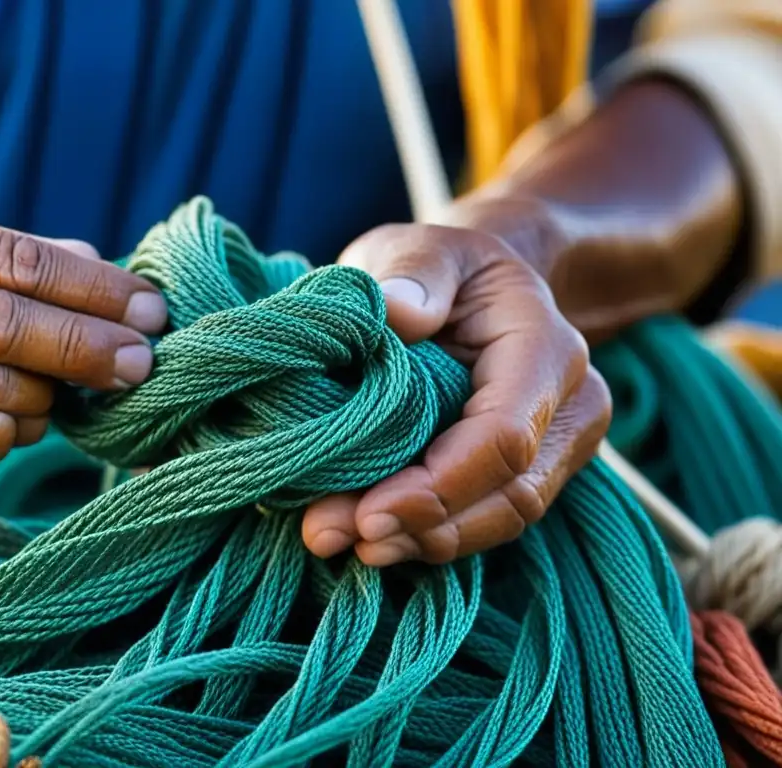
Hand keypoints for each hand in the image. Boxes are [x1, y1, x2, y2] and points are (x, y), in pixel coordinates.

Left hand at [302, 198, 610, 565]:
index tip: (365, 512)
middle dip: (420, 526)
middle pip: (509, 494)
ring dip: (420, 540)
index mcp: (544, 347)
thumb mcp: (419, 247)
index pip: (504, 438)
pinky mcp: (527, 472)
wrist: (477, 291)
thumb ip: (414, 271)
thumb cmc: (442, 267)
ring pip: (501, 518)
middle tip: (328, 533)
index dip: (438, 486)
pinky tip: (368, 535)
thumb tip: (399, 313)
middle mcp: (569, 405)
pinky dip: (427, 534)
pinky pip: (484, 518)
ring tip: (337, 538)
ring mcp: (557, 446)